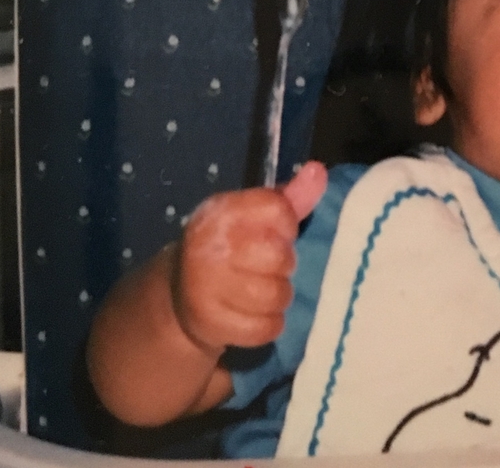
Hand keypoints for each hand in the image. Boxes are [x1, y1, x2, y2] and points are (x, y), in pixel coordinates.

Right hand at [171, 161, 327, 352]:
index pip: (278, 211)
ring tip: (262, 291)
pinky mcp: (212, 324)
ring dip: (277, 297)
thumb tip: (318, 171)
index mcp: (222, 212)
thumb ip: (290, 198)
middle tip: (267, 267)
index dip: (286, 225)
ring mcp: (206, 287)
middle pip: (280, 257)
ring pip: (276, 295)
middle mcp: (209, 246)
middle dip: (283, 265)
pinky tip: (253, 314)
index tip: (275, 233)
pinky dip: (267, 324)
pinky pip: (266, 328)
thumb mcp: (254, 217)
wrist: (181, 296)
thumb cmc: (232, 249)